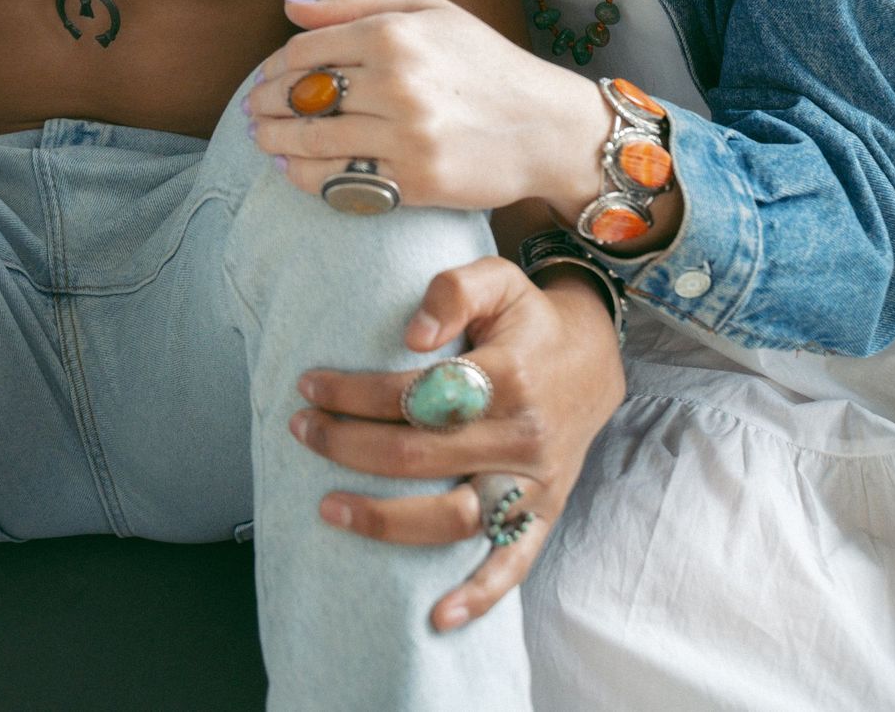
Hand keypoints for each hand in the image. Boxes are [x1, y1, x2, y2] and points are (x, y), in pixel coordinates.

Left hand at [245, 0, 607, 214]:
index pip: (304, 49)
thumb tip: (290, 8)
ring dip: (276, 143)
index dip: (275, 66)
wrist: (546, 125)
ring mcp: (405, 134)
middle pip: (300, 95)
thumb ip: (356, 5)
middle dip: (267, 105)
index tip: (267, 78)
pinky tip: (293, 170)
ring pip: (313, 140)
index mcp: (394, 34)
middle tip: (254, 112)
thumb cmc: (485, 62)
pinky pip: (341, 180)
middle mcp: (395, 82)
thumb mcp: (431, 10)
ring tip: (263, 142)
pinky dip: (306, 177)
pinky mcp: (415, 181)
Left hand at [289, 255, 623, 630]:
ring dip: (384, 521)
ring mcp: (533, 484)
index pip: (415, 393)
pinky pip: (510, 566)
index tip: (308, 386)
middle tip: (301, 430)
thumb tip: (410, 336)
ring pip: (453, 519)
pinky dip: (477, 597)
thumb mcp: (497, 278)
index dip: (353, 393)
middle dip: (347, 447)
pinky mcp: (542, 516)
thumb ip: (452, 290)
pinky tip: (435, 616)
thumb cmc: (527, 319)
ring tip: (326, 508)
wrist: (593, 360)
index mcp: (508, 375)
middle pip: (419, 457)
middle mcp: (521, 436)